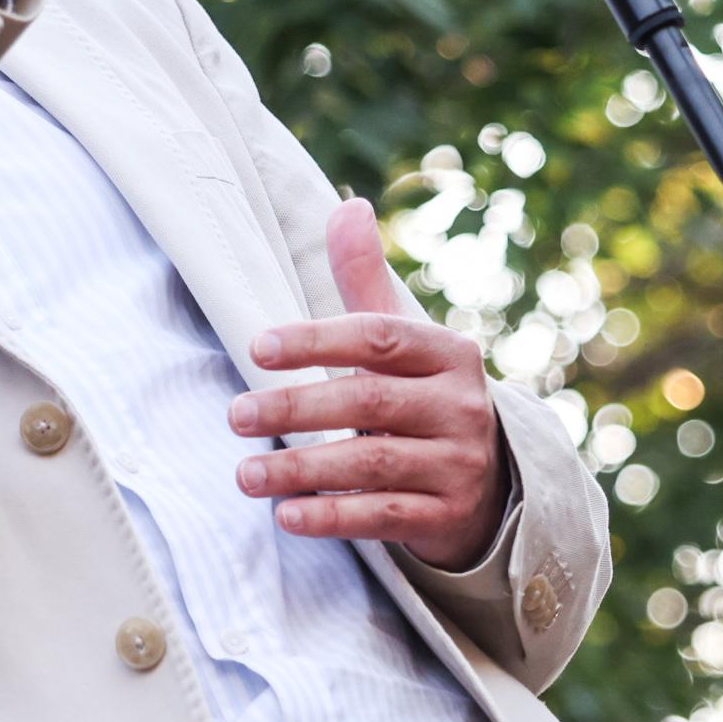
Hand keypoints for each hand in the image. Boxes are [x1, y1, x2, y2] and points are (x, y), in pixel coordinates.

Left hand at [229, 200, 508, 564]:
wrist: (488, 484)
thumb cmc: (423, 399)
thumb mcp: (404, 341)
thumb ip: (367, 281)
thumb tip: (348, 205)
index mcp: (447, 354)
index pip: (378, 338)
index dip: (317, 339)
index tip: (257, 346)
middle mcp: (461, 406)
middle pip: (369, 402)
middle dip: (295, 409)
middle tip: (234, 416)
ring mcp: (459, 464)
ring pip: (373, 465)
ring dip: (302, 469)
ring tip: (245, 475)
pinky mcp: (448, 516)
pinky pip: (385, 516)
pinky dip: (333, 516)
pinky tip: (287, 514)